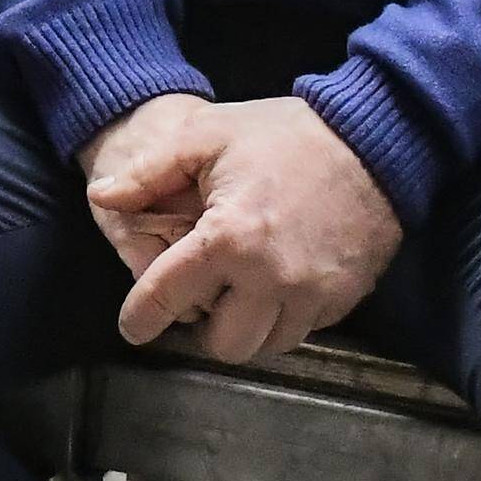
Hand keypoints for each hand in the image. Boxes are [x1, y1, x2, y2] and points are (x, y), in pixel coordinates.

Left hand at [86, 95, 401, 362]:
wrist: (378, 138)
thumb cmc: (287, 133)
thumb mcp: (207, 136)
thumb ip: (148, 173)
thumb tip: (102, 197)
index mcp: (227, 240)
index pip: (166, 298)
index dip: (141, 318)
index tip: (133, 327)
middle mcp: (270, 279)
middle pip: (223, 344)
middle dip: (205, 327)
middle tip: (204, 295)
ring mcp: (313, 294)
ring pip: (265, 347)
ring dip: (247, 327)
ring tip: (242, 292)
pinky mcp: (345, 299)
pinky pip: (303, 330)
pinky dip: (284, 317)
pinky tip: (278, 284)